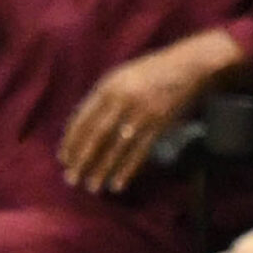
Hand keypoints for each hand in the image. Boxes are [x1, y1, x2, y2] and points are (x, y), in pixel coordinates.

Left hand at [60, 39, 214, 194]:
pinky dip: (127, 170)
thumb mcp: (123, 76)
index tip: (63, 158)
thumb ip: (105, 97)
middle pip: (96, 134)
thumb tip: (86, 125)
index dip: (72, 140)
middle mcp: (121, 98)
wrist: (190, 65)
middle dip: (82, 158)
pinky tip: (117, 184)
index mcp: (108, 85)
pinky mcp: (159, 123)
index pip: (83, 118)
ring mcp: (141, 111)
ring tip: (92, 187)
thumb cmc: (153, 71)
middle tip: (71, 178)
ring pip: (116, 146)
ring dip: (102, 169)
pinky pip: (139, 151)